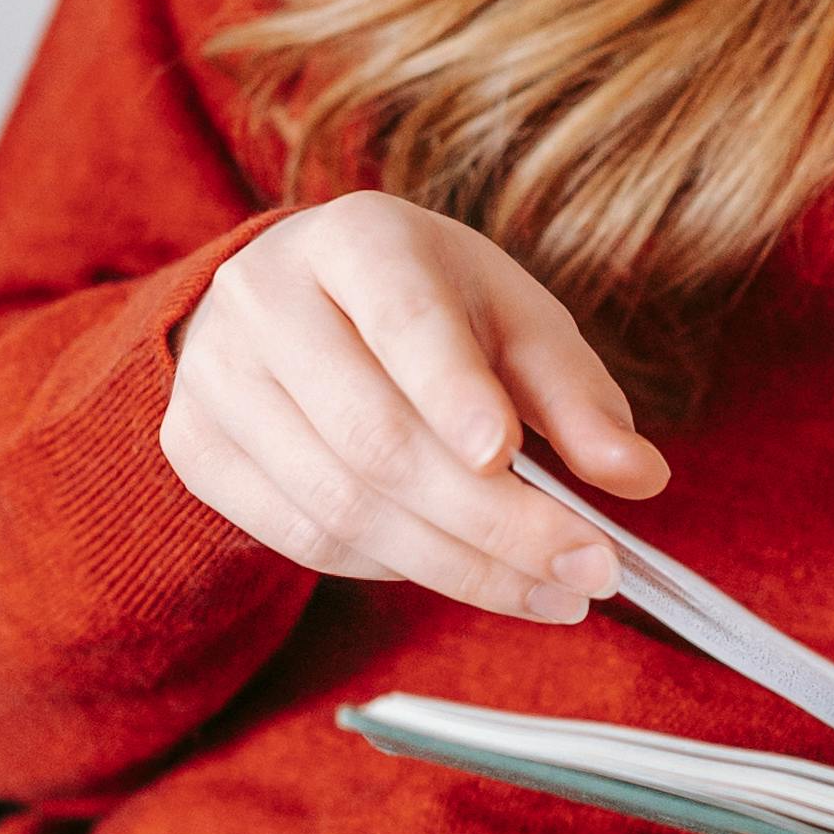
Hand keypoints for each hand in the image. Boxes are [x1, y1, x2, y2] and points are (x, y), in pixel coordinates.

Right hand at [160, 195, 669, 625]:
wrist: (291, 300)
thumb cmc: (427, 307)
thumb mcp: (512, 319)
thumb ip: (575, 393)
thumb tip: (639, 477)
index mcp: (357, 240)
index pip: (403, 321)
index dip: (451, 392)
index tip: (507, 460)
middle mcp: (265, 298)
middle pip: (375, 437)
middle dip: (493, 522)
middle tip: (589, 572)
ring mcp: (214, 376)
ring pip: (338, 503)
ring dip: (455, 567)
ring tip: (550, 594)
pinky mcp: (194, 445)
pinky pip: (301, 536)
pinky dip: (392, 568)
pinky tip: (460, 570)